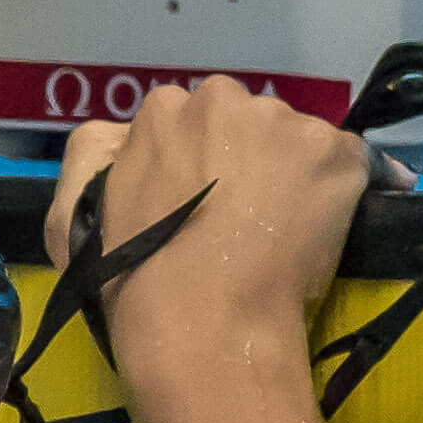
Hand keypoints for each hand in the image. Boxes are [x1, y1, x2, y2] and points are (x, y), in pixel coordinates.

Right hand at [45, 77, 396, 406]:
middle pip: (243, 119)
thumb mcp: (81, 208)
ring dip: (288, 172)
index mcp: (160, 110)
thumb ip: (111, 159)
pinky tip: (312, 233)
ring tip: (275, 232)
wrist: (199, 323)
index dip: (194, 161)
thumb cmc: (128, 278)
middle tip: (236, 217)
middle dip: (243, 156)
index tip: (195, 198)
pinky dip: (332, 193)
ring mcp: (286, 122)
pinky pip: (342, 163)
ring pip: (293, 139)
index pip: (187, 118)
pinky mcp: (335, 151)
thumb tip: (142, 142)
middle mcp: (225, 99)